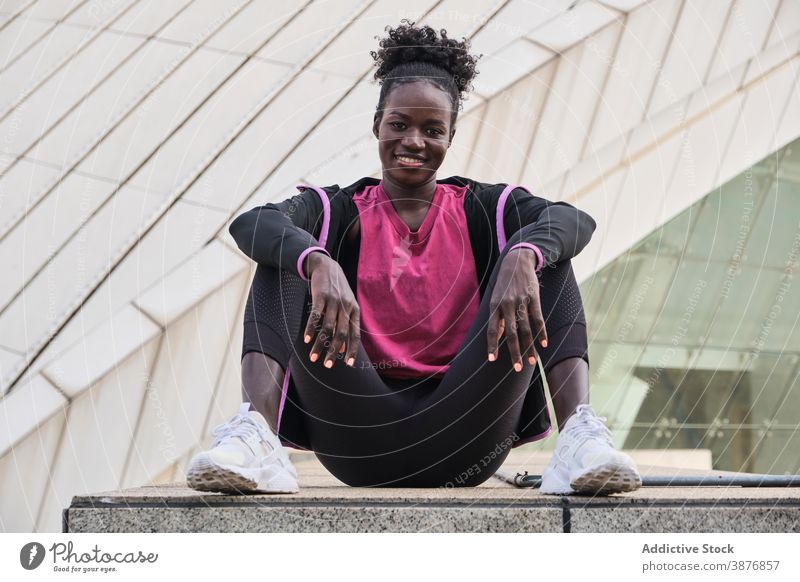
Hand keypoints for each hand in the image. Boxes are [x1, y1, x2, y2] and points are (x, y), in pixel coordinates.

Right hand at [302, 252, 360, 367]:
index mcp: (354, 311)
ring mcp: (333, 301)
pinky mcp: (321, 296)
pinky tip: (306, 339)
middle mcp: (346, 306)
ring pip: (327, 327)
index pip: (355, 334)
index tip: (348, 364)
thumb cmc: (337, 291)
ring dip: (319, 344)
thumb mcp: (345, 307)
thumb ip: (345, 327)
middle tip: (327, 365)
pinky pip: (315, 316)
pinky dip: (311, 329)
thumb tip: (343, 351)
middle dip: (334, 351)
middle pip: (340, 333)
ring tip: (313, 357)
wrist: (327, 267)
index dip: (352, 350)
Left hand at [486, 249, 547, 371]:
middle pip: (511, 333)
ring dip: (529, 347)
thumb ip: (498, 317)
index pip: (492, 330)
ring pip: (526, 329)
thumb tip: (498, 336)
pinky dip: (541, 333)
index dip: (492, 345)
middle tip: (518, 368)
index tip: (492, 359)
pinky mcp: (533, 298)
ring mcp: (521, 301)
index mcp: (495, 306)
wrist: (517, 261)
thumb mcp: (497, 298)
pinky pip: (538, 319)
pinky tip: (543, 344)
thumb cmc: (506, 284)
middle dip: (514, 352)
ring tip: (532, 361)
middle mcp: (506, 305)